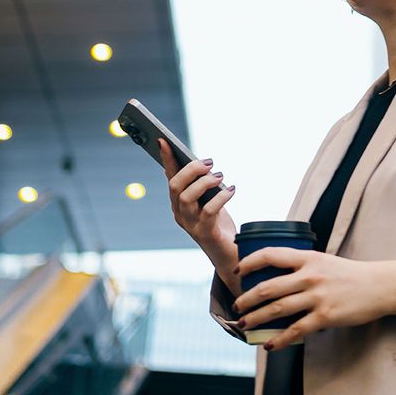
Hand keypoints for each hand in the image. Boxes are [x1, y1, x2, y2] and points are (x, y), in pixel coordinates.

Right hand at [158, 139, 238, 280]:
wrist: (229, 253)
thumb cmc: (219, 223)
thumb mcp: (209, 200)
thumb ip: (202, 185)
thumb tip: (200, 164)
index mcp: (179, 202)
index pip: (170, 177)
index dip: (166, 159)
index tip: (164, 141)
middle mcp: (180, 213)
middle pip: (175, 187)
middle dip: (190, 170)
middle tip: (209, 162)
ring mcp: (190, 224)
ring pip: (187, 198)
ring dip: (203, 183)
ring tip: (219, 176)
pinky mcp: (204, 233)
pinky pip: (209, 211)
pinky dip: (220, 197)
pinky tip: (231, 190)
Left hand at [232, 248, 395, 349]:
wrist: (381, 286)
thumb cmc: (352, 274)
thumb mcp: (325, 261)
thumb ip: (304, 267)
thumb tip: (279, 280)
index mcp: (308, 257)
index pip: (270, 255)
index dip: (250, 262)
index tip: (238, 270)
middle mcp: (309, 275)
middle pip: (268, 287)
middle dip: (247, 298)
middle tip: (236, 305)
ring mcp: (317, 296)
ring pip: (277, 309)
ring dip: (256, 318)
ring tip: (244, 324)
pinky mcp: (325, 316)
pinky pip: (296, 330)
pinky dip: (280, 339)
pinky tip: (270, 344)